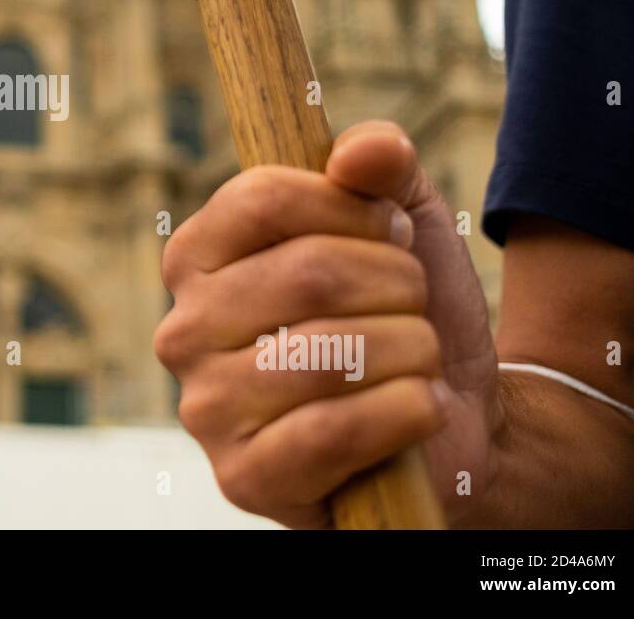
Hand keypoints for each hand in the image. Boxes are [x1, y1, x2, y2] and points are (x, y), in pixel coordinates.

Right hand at [157, 120, 497, 527]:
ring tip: (418, 359)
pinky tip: (420, 408)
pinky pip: (332, 431)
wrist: (451, 418)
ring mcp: (205, 409)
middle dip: (397, 284)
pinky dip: (405, 412)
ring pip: (330, 352)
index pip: (262, 197)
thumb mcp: (400, 217)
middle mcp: (182, 331)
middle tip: (414, 304)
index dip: (352, 208)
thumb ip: (380, 161)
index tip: (392, 232)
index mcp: (198, 258)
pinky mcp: (242, 478)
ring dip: (411, 350)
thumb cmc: (399, 310)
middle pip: (307, 272)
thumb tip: (361, 153)